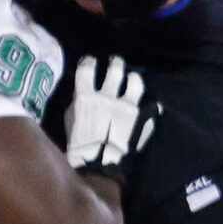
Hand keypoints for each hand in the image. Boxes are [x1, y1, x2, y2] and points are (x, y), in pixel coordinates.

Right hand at [62, 56, 154, 176]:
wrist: (99, 162)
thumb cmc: (79, 142)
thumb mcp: (71, 117)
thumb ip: (79, 101)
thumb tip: (85, 92)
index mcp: (86, 96)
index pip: (87, 69)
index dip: (89, 62)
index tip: (91, 61)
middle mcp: (109, 97)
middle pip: (115, 70)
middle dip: (116, 63)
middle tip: (116, 62)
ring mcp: (128, 107)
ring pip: (136, 82)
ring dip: (134, 78)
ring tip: (133, 78)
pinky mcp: (142, 118)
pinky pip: (151, 105)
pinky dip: (151, 104)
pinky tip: (149, 103)